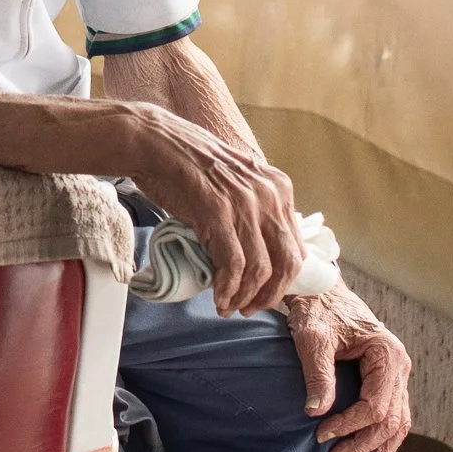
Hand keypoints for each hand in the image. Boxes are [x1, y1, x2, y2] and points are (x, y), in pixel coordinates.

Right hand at [121, 104, 304, 314]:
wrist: (157, 143)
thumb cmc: (190, 166)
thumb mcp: (238, 183)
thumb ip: (255, 209)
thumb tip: (262, 249)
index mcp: (279, 188)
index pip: (296, 247)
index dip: (283, 280)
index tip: (265, 294)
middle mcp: (269, 195)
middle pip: (286, 262)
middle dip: (270, 295)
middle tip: (250, 308)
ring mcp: (245, 203)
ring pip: (260, 268)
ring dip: (245, 296)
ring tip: (229, 307)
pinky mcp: (218, 211)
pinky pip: (233, 263)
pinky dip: (227, 288)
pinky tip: (219, 297)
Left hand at [286, 284, 412, 451]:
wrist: (322, 292)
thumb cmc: (317, 310)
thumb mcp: (312, 337)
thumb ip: (317, 372)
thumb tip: (316, 412)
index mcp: (387, 354)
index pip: (376, 405)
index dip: (350, 425)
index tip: (320, 435)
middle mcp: (399, 366)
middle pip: (391, 419)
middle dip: (363, 445)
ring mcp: (397, 374)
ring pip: (399, 422)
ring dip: (378, 449)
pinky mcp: (387, 380)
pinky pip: (393, 415)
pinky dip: (383, 438)